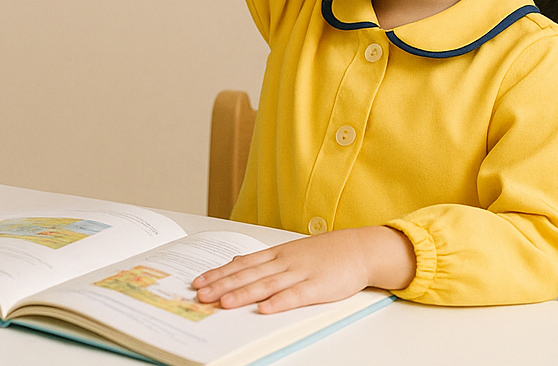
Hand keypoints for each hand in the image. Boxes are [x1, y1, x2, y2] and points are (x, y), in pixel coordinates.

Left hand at [192, 227, 415, 313]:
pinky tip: (264, 309)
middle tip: (201, 295)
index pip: (241, 264)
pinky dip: (279, 302)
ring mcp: (300, 273)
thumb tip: (235, 261)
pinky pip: (295, 295)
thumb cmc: (323, 253)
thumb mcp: (289, 251)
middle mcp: (283, 262)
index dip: (218, 274)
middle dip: (222, 285)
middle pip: (248, 275)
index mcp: (276, 254)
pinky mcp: (318, 286)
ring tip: (223, 303)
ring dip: (243, 294)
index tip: (198, 282)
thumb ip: (263, 259)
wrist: (358, 248)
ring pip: (265, 285)